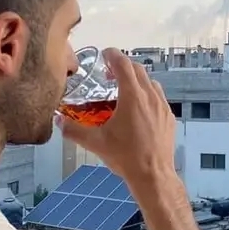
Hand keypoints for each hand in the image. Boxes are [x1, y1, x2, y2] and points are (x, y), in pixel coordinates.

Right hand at [56, 49, 176, 184]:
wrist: (153, 175)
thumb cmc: (126, 157)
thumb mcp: (95, 143)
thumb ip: (74, 130)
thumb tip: (59, 122)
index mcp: (132, 97)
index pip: (123, 64)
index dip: (113, 55)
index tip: (105, 54)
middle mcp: (150, 96)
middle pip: (138, 70)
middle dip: (123, 66)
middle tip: (109, 73)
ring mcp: (163, 106)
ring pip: (150, 83)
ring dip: (137, 80)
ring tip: (123, 90)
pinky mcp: (169, 118)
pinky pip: (158, 98)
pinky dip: (147, 95)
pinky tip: (138, 110)